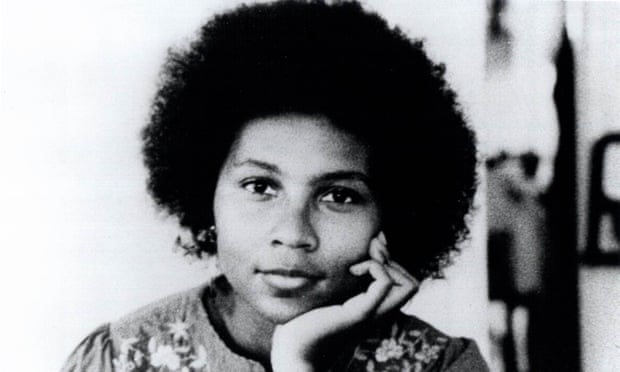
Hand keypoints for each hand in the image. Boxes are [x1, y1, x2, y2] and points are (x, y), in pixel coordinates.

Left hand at [270, 232, 418, 371]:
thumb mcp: (327, 298)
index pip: (405, 284)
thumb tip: (344, 263)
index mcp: (373, 308)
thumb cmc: (305, 323)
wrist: (293, 350)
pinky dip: (374, 268)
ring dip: (387, 263)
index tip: (368, 257)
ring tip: (361, 264)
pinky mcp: (359, 313)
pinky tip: (352, 271)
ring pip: (409, 286)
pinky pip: (384, 284)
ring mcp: (372, 313)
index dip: (393, 263)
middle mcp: (378, 312)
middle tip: (367, 257)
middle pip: (413, 285)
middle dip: (394, 260)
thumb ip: (340, 286)